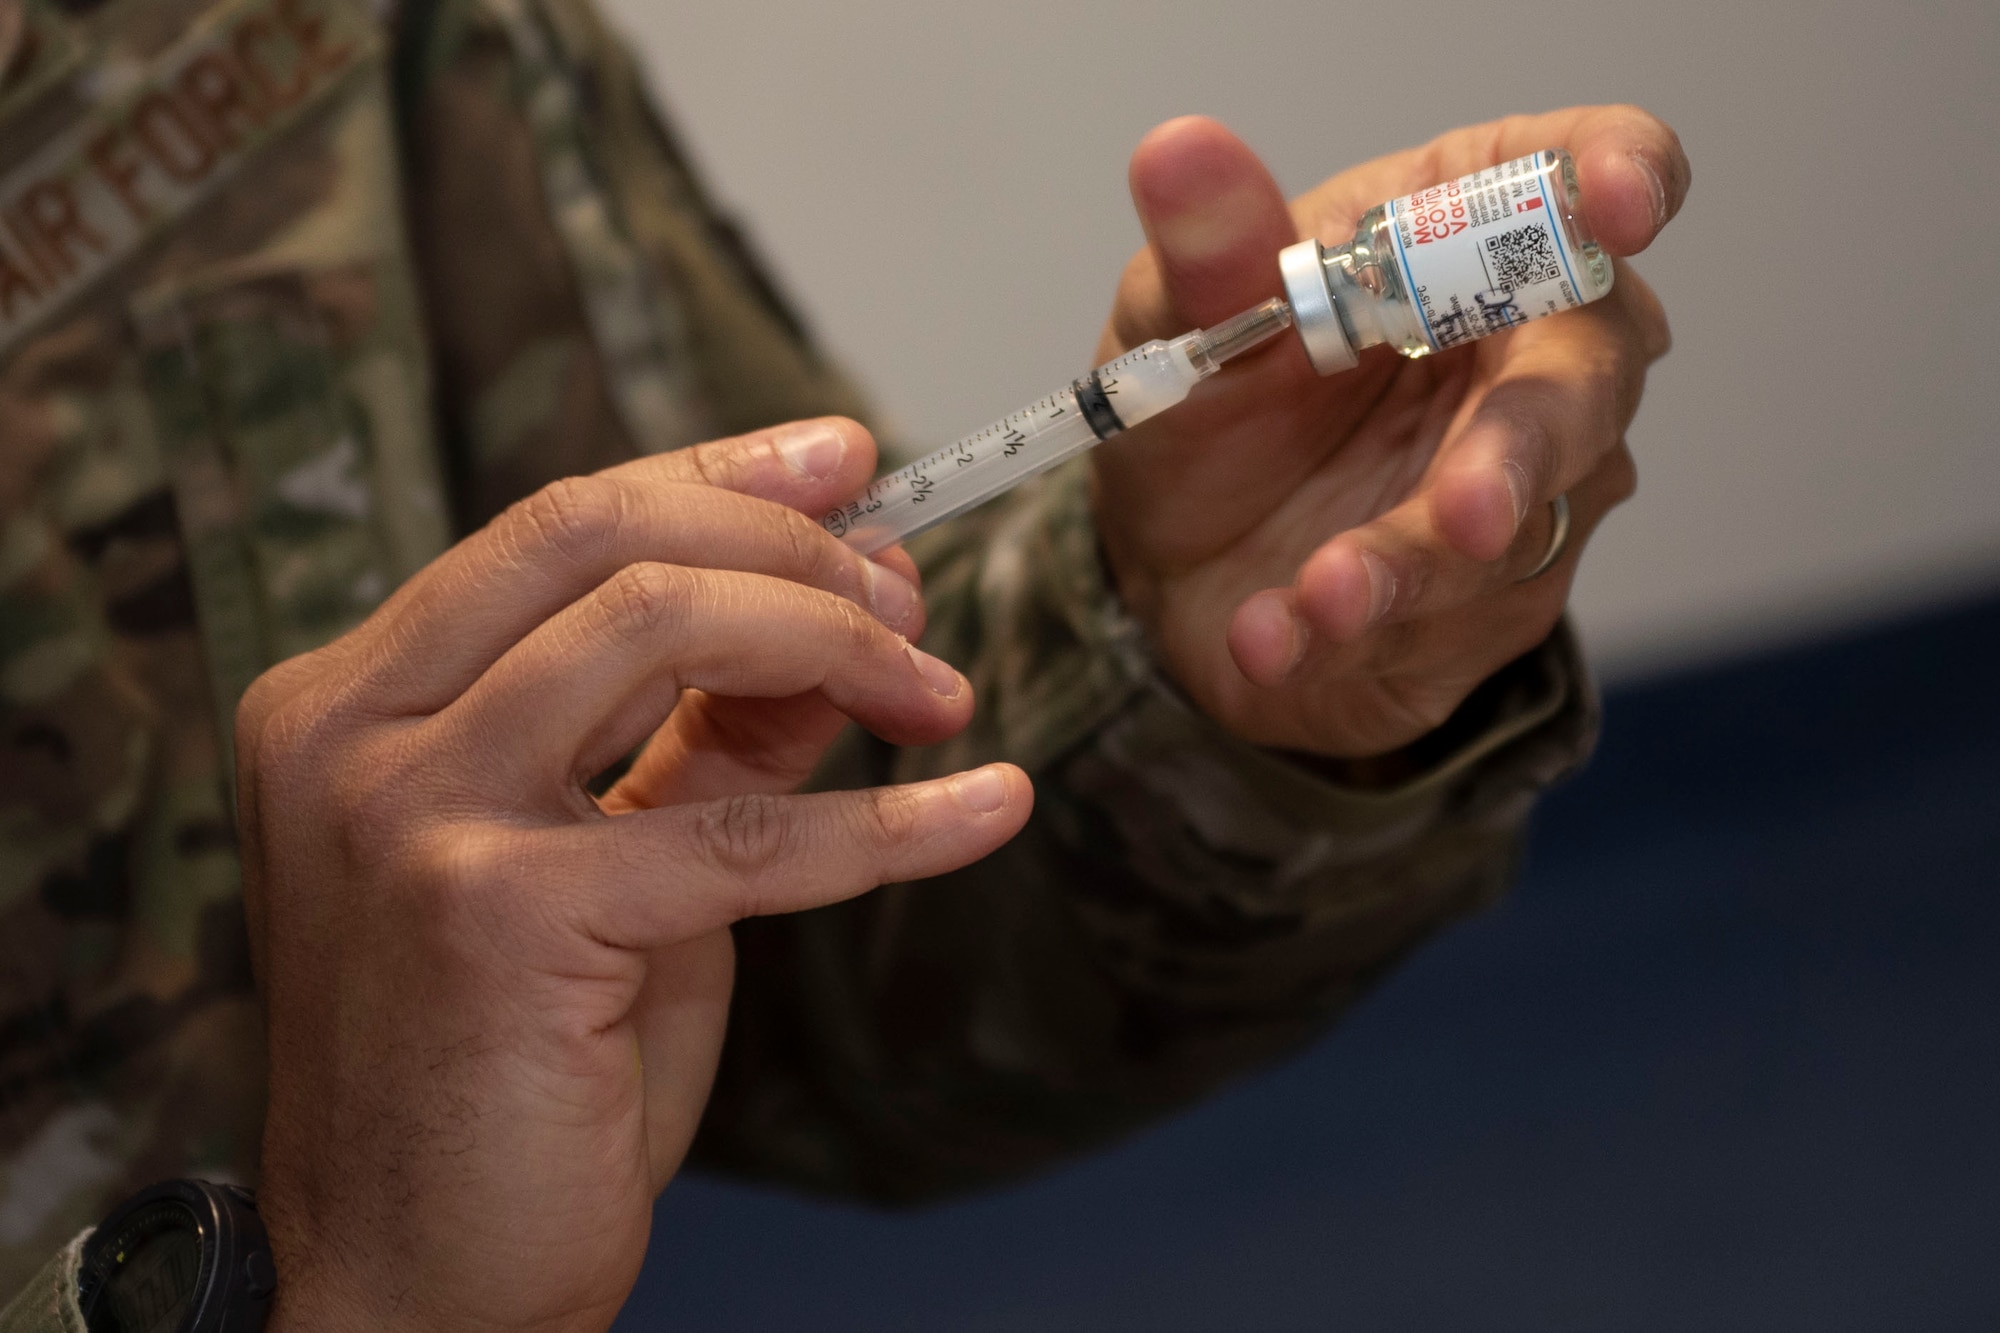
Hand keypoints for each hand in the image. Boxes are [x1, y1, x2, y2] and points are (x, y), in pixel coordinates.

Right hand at [238, 418, 1031, 1332]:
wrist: (420, 1279)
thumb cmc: (508, 1071)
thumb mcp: (614, 867)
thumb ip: (707, 736)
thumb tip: (843, 623)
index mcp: (351, 697)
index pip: (556, 525)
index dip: (718, 476)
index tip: (844, 462)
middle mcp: (351, 729)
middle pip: (602, 534)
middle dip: (788, 543)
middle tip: (907, 592)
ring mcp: (407, 811)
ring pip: (664, 624)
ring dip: (840, 643)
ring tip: (937, 693)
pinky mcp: (492, 910)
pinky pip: (741, 828)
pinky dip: (889, 819)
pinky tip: (988, 810)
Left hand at [1093, 107, 1685, 756]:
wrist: (1168, 571)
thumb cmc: (1210, 411)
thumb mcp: (1179, 324)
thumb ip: (1206, 254)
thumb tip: (1181, 153)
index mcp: (1457, 232)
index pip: (1574, 173)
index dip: (1620, 172)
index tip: (1620, 205)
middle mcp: (1527, 354)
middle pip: (1588, 380)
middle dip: (1521, 449)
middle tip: (1467, 510)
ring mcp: (1530, 489)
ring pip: (1517, 530)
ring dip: (1411, 570)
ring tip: (1317, 596)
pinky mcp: (1493, 604)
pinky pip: (1451, 624)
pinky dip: (1356, 636)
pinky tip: (1273, 638)